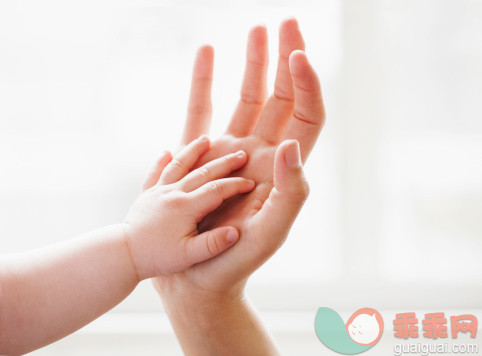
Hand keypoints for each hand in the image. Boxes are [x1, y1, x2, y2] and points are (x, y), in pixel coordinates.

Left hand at [123, 135, 254, 279]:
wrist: (122, 254)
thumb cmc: (157, 258)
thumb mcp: (189, 256)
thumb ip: (213, 244)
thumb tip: (236, 232)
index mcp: (186, 207)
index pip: (218, 190)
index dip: (236, 186)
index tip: (251, 183)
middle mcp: (173, 193)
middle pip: (203, 172)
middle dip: (225, 163)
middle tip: (242, 154)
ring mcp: (158, 191)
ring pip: (179, 165)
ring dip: (194, 151)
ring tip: (206, 139)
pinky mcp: (147, 195)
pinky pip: (155, 173)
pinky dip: (161, 161)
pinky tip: (166, 152)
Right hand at [150, 19, 323, 294]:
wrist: (196, 277)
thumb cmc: (235, 262)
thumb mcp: (271, 233)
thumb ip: (291, 192)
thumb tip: (292, 145)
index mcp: (284, 170)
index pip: (306, 116)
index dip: (307, 85)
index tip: (298, 56)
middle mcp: (261, 154)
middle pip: (281, 98)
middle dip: (286, 59)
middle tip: (286, 22)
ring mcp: (231, 151)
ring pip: (247, 98)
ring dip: (254, 63)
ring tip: (257, 29)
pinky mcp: (201, 154)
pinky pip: (203, 110)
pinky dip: (204, 81)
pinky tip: (206, 53)